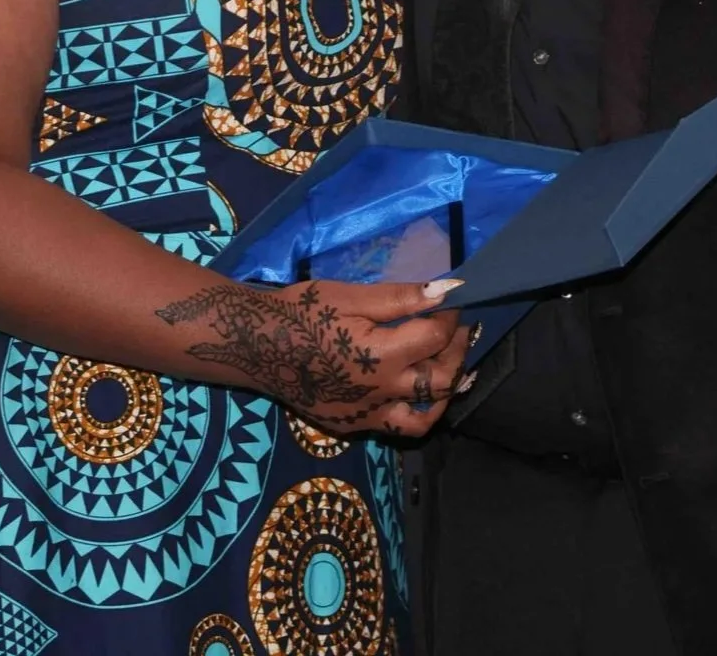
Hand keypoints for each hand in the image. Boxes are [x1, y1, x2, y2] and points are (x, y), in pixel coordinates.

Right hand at [155, 278, 469, 437]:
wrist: (255, 345)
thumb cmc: (301, 311)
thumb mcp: (351, 296)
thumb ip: (401, 298)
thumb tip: (447, 290)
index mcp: (382, 356)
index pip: (435, 337)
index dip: (451, 316)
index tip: (455, 300)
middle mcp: (381, 393)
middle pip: (441, 379)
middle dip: (458, 351)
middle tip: (461, 330)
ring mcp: (367, 415)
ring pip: (425, 417)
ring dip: (446, 392)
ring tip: (452, 368)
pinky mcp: (351, 425)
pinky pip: (395, 427)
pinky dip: (415, 411)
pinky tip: (417, 393)